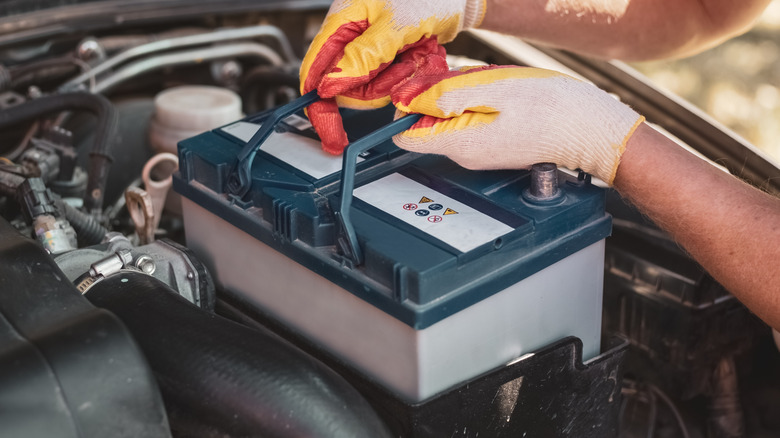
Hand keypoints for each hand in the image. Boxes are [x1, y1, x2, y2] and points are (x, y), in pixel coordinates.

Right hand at [300, 0, 485, 153]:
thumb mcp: (395, 24)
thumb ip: (363, 56)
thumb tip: (331, 85)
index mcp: (340, 23)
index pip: (314, 73)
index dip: (321, 107)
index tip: (333, 135)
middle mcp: (350, 38)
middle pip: (347, 88)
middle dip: (377, 86)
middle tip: (402, 62)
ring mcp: (369, 50)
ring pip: (372, 89)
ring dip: (398, 78)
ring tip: (415, 51)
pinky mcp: (387, 58)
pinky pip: (391, 83)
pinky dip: (408, 74)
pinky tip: (420, 53)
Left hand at [391, 65, 644, 183]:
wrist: (593, 131)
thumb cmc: (555, 110)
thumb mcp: (497, 89)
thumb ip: (450, 95)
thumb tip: (413, 99)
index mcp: (461, 143)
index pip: (406, 135)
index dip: (406, 106)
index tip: (421, 85)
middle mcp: (466, 154)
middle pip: (429, 122)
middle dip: (440, 94)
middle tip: (472, 78)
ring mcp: (480, 153)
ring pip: (452, 117)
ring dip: (464, 96)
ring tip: (495, 87)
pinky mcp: (494, 146)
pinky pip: (472, 120)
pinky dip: (480, 102)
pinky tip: (504, 95)